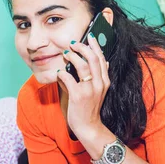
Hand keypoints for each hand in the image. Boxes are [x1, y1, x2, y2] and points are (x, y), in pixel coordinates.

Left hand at [57, 33, 110, 148]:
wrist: (89, 127)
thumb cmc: (90, 108)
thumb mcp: (99, 91)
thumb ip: (99, 76)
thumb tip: (105, 61)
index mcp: (104, 81)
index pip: (102, 59)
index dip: (96, 46)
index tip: (90, 36)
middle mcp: (99, 84)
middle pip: (93, 59)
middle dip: (83, 47)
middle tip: (73, 43)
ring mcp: (89, 90)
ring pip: (83, 65)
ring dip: (73, 57)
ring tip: (66, 54)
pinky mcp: (78, 96)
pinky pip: (68, 78)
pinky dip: (62, 73)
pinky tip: (59, 72)